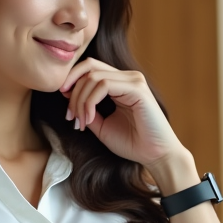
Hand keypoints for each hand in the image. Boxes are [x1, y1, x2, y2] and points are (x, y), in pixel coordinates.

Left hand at [60, 59, 183, 171]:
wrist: (155, 156)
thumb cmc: (132, 143)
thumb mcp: (101, 125)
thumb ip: (86, 109)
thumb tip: (67, 94)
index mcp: (121, 83)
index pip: (91, 68)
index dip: (72, 83)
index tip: (66, 108)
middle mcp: (128, 77)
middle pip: (89, 67)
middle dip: (73, 90)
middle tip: (69, 115)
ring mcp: (134, 81)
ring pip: (93, 77)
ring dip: (80, 100)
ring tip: (80, 122)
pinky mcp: (137, 89)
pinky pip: (103, 86)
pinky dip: (90, 102)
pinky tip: (90, 119)